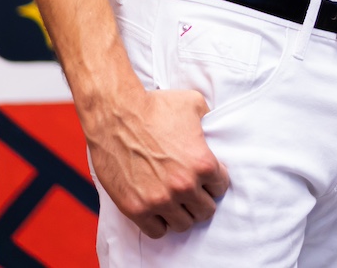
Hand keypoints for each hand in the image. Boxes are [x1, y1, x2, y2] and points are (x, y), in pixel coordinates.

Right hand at [83, 86, 228, 237]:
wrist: (114, 115)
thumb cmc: (153, 106)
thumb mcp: (193, 104)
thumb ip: (209, 119)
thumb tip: (213, 127)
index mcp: (203, 163)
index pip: (221, 187)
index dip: (213, 181)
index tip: (204, 178)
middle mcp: (184, 186)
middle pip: (205, 210)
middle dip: (200, 200)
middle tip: (190, 191)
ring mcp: (160, 200)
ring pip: (183, 224)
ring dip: (181, 213)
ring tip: (174, 201)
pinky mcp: (136, 209)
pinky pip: (157, 231)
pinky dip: (159, 222)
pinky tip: (157, 209)